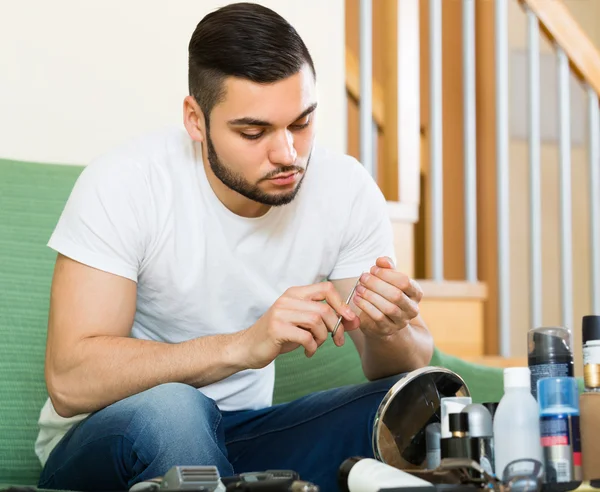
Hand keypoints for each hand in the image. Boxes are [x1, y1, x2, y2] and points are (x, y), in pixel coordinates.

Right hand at [240, 282, 359, 368]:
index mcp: (295, 293)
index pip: (326, 288)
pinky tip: (308, 352)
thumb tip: (355, 320)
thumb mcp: (303, 323)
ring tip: (316, 345)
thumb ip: (326, 319)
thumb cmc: (279, 335)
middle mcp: (287, 299)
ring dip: (323, 338)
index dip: (341, 303)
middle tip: (338, 341)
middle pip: (324, 309)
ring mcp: (280, 313)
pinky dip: (312, 347)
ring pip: (316, 321)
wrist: (249, 347)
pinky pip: (306, 337)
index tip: (349, 318)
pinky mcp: (276, 329)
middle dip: (336, 327)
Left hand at [353, 257, 422, 337]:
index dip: (387, 274)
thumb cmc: (385, 294)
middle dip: (377, 284)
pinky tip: (357, 298)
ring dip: (370, 295)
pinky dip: (365, 306)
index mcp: (415, 293)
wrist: (382, 319)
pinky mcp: (388, 330)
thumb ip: (387, 268)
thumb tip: (381, 260)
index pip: (405, 281)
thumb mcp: (388, 279)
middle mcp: (412, 309)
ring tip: (359, 288)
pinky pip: (378, 317)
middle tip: (363, 277)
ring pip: (388, 308)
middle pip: (396, 295)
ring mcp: (401, 321)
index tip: (372, 269)